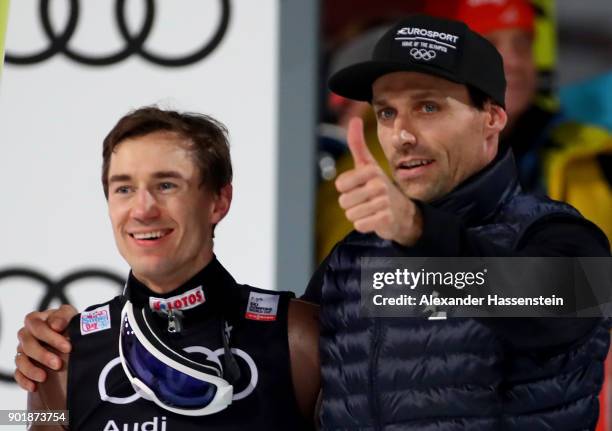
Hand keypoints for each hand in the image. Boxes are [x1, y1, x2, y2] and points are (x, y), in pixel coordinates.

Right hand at [14, 305, 76, 391]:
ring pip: (20, 360)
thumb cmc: (70, 325)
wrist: (72, 339)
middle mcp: (26, 334)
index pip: (36, 326)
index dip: (51, 337)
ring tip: (44, 377)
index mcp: (36, 320)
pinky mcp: (23, 365)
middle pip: (27, 344)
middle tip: (58, 364)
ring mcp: (23, 350)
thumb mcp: (71, 317)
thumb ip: (64, 316)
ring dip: (31, 370)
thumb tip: (55, 325)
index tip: (67, 348)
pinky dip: (24, 380)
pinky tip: (34, 386)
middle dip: (43, 355)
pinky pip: (18, 373)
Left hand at [335, 117, 422, 245]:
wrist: (402, 212)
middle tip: (366, 201)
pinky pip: (360, 225)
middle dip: (351, 204)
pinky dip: (364, 225)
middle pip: (343, 201)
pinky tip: (375, 219)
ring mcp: (383, 202)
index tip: (359, 187)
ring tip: (370, 210)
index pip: (340, 185)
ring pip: (350, 214)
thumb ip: (358, 144)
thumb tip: (354, 119)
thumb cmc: (379, 186)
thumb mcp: (368, 165)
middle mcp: (378, 185)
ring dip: (358, 215)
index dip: (346, 189)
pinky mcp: (385, 219)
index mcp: (371, 171)